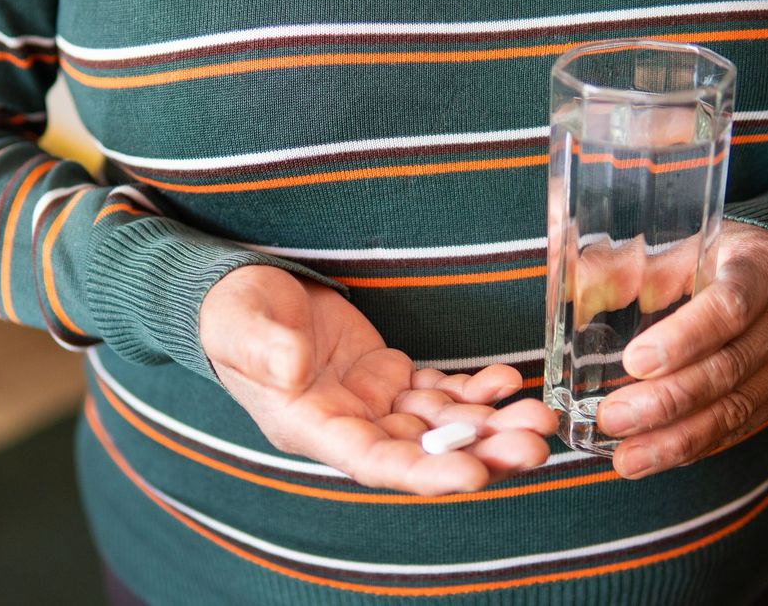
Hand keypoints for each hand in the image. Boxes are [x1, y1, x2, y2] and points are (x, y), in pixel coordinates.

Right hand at [199, 265, 557, 494]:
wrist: (240, 293)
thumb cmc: (228, 313)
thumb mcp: (236, 324)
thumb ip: (263, 347)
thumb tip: (293, 369)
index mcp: (308, 425)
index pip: (373, 462)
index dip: (424, 471)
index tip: (474, 474)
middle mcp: (348, 424)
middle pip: (422, 450)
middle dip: (480, 451)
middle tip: (533, 445)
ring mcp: (371, 403)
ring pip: (441, 424)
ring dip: (491, 423)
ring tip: (538, 416)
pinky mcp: (387, 376)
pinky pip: (439, 392)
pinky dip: (475, 390)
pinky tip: (507, 381)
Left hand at [595, 222, 767, 478]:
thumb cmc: (723, 257)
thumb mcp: (686, 246)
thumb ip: (633, 267)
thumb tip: (573, 285)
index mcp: (762, 267)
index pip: (730, 306)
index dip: (684, 338)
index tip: (635, 362)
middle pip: (729, 368)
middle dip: (666, 400)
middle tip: (612, 418)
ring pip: (736, 410)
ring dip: (676, 439)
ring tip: (627, 458)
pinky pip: (740, 429)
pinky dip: (695, 446)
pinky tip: (656, 457)